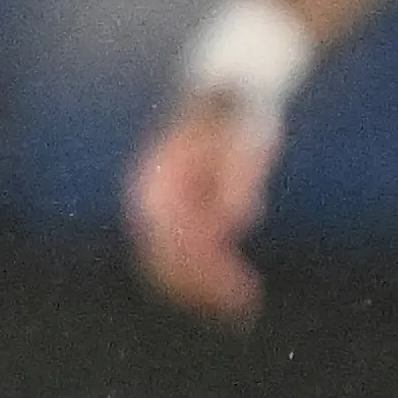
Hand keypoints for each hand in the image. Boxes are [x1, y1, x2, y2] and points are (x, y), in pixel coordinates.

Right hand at [123, 98, 276, 324]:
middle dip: (201, 290)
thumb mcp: (250, 136)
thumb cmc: (243, 111)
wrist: (228, 88)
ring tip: (241, 308)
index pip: (173, 241)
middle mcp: (147, 198)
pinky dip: (199, 279)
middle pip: (161, 261)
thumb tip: (235, 222)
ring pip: (163, 266)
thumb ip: (241, 174)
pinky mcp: (170, 216)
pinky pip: (175, 258)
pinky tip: (230, 289)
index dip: (205, 273)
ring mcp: (154, 209)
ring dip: (198, 292)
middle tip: (245, 309)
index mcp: (159, 179)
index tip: (243, 293)